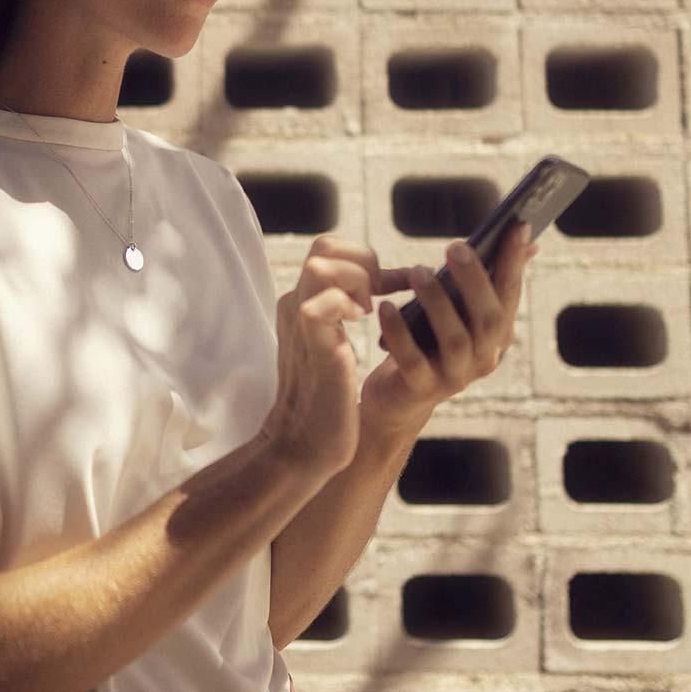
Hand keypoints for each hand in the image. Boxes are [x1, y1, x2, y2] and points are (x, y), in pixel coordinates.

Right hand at [262, 235, 414, 479]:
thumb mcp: (334, 344)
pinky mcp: (312, 346)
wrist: (304, 444)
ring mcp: (301, 323)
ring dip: (357, 281)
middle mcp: (296, 304)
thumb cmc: (327, 399)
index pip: (330, 249)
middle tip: (379, 296)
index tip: (394, 285)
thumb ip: (344, 312)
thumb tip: (381, 287)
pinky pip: (321, 304)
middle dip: (363, 261)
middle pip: (324, 246)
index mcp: (302, 302)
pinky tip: (362, 326)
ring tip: (368, 311)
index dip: (367, 258)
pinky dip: (348, 307)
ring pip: (321, 265)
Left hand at [360, 224, 537, 435]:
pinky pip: (413, 360)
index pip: (511, 294)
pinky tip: (385, 307)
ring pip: (455, 339)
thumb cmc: (428, 342)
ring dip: (437, 302)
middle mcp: (485, 358)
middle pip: (489, 318)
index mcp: (497, 334)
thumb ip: (483, 280)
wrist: (399, 398)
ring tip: (418, 272)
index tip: (518, 225)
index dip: (515, 261)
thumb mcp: (458, 311)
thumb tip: (528, 242)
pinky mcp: (422, 389)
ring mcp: (455, 376)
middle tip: (455, 247)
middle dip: (475, 280)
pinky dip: (400, 332)